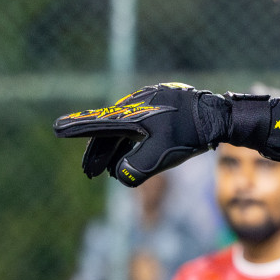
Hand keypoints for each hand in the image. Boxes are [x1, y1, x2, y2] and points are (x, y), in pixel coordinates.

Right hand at [54, 85, 279, 186]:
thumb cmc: (192, 135)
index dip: (78, 128)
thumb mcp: (164, 155)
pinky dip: (132, 140)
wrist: (222, 116)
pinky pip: (140, 124)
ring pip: (125, 128)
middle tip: (88, 173)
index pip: (99, 124)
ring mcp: (151, 102)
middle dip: (98, 152)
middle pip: (110, 129)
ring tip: (106, 170)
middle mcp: (137, 104)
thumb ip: (137, 168)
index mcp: (132, 113)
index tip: (57, 128)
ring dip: (116, 149)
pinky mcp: (164, 104)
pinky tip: (131, 154)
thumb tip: (118, 177)